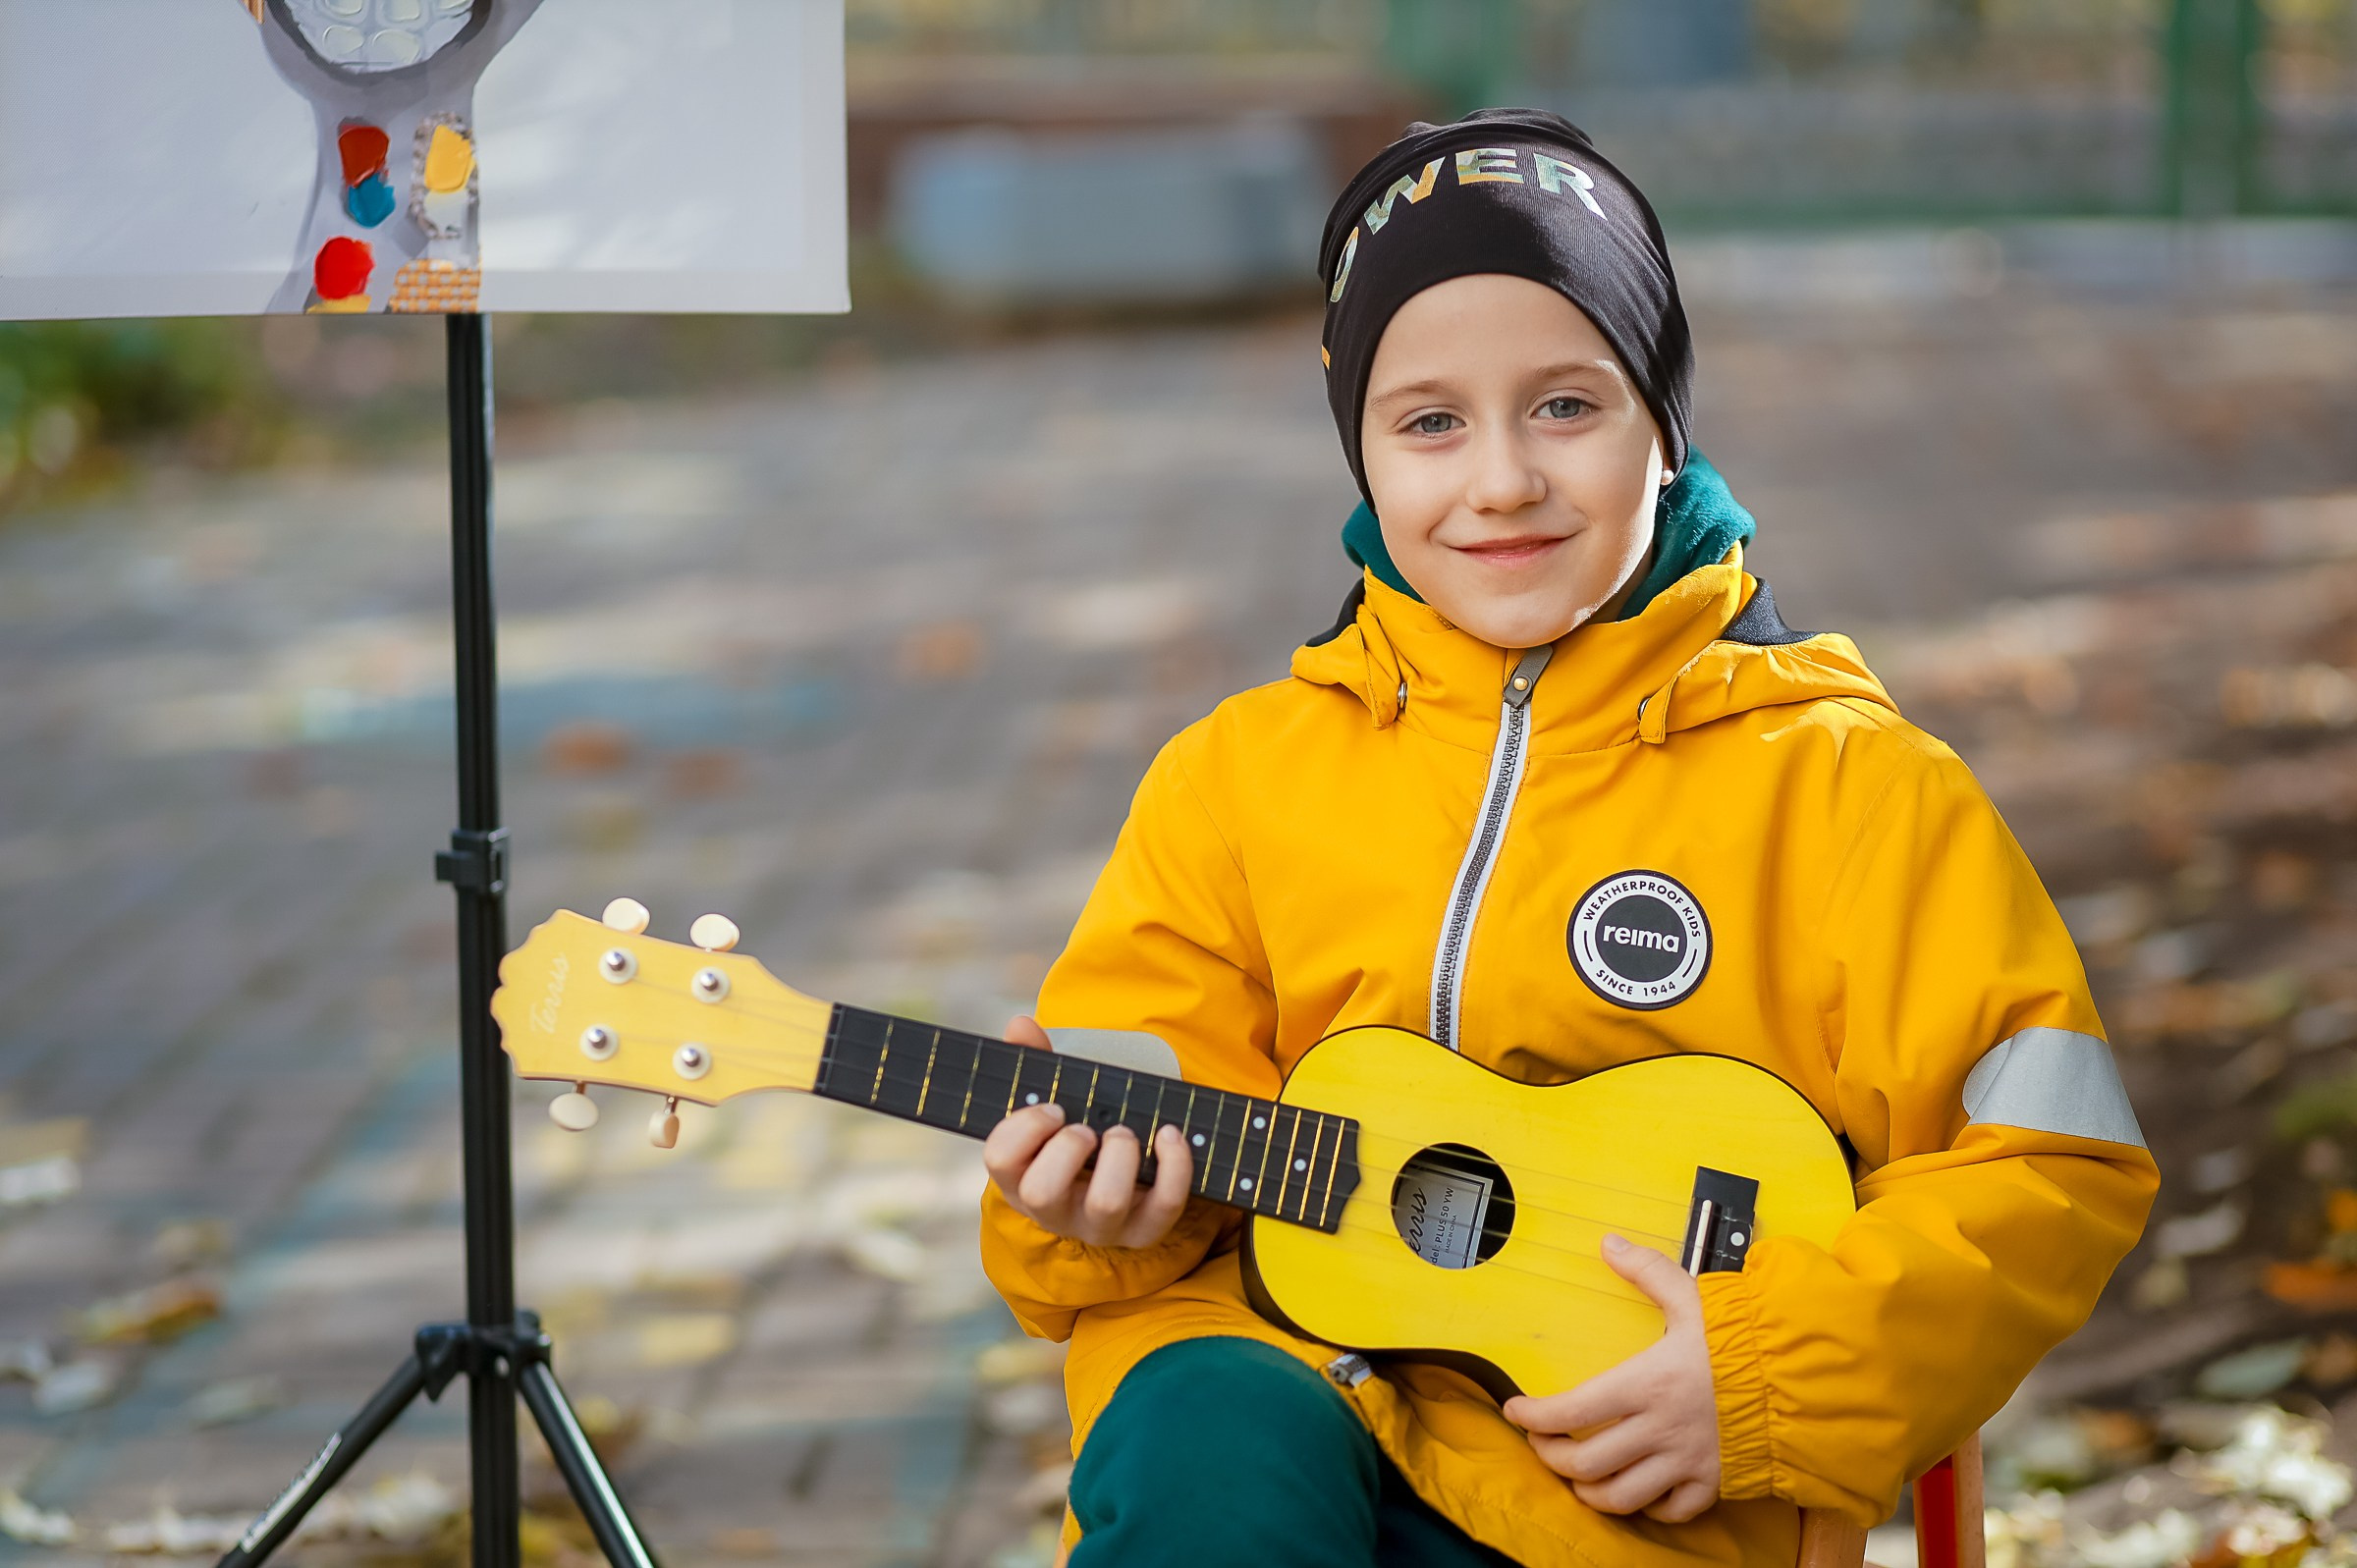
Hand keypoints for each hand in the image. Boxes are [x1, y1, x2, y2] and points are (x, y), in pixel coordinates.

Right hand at [981, 1015, 1193, 1249]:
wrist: (1124, 1188)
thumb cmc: (1077, 1142)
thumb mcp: (1054, 1108)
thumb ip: (1036, 1066)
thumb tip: (1020, 1025)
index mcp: (1020, 1177)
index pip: (999, 1160)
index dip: (1024, 1127)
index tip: (1053, 1108)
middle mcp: (1053, 1210)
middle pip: (1041, 1193)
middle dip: (1067, 1149)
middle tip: (1087, 1128)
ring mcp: (1098, 1226)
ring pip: (1104, 1204)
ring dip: (1120, 1157)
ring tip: (1124, 1132)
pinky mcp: (1144, 1231)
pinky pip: (1163, 1206)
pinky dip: (1173, 1166)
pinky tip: (1171, 1134)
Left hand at [1502, 1235, 1721, 1522]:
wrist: (1808, 1381)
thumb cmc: (1747, 1339)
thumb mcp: (1694, 1297)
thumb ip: (1648, 1271)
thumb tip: (1610, 1243)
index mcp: (1646, 1384)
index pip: (1570, 1411)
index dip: (1533, 1416)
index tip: (1516, 1410)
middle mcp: (1659, 1431)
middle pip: (1585, 1464)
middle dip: (1552, 1458)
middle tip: (1541, 1443)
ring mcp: (1686, 1463)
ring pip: (1620, 1498)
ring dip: (1590, 1491)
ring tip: (1578, 1475)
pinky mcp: (1713, 1484)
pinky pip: (1671, 1511)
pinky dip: (1648, 1507)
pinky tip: (1639, 1488)